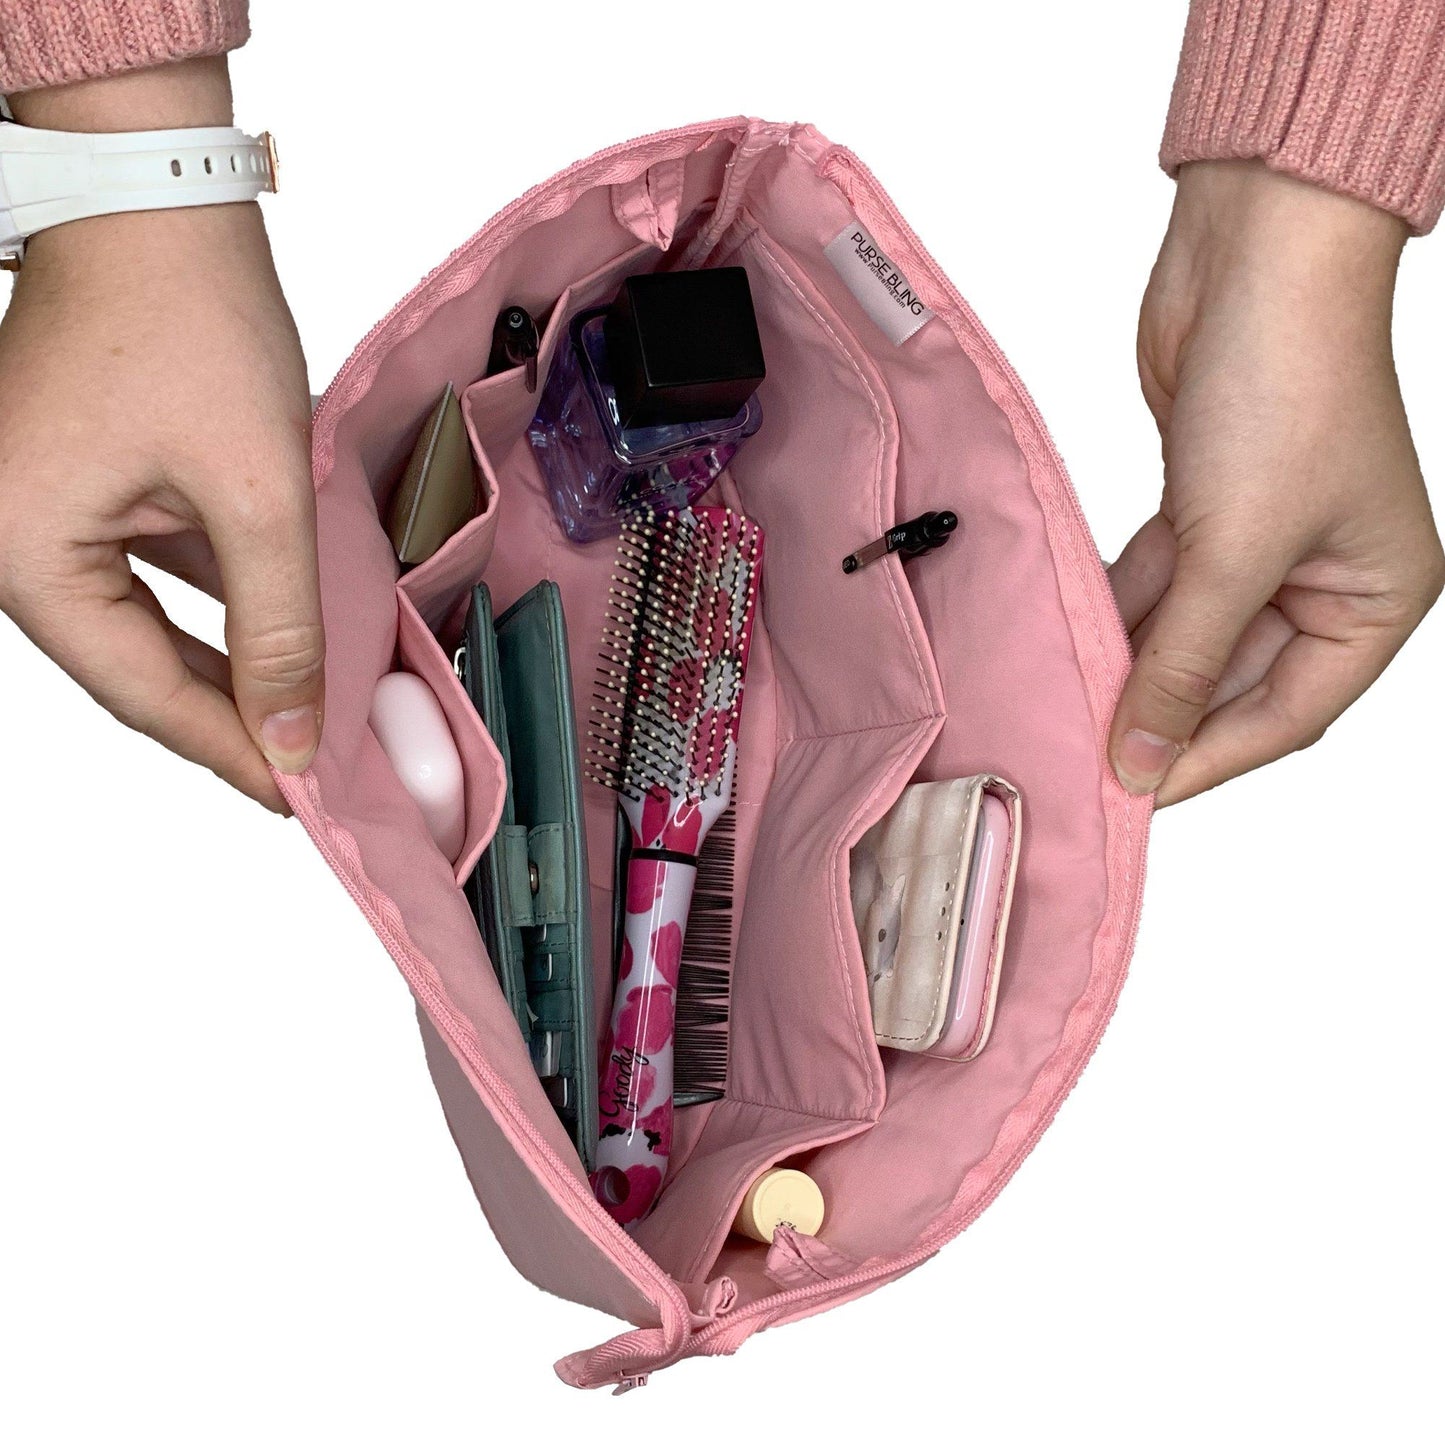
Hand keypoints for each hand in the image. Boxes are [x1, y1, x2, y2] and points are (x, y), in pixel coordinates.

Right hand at [0, 61, 320, 811]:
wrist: (158, 200)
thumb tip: (290, 735)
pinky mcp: (80, 487)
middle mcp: (14, 541)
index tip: (302, 795)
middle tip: (311, 770)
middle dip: (233, 716)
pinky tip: (276, 639)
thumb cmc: (189, 316)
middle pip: (139, 667)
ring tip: (306, 716)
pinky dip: (215, 606)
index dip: (232, 749)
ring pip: (148, 626)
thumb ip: (277, 626)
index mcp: (26, 552)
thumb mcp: (257, 491)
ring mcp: (42, 513)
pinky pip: (149, 574)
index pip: (145, 691)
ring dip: (230, 666)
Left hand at [1109, 160, 1444, 804]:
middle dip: (1159, 713)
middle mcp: (1325, 578)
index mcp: (1375, 601)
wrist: (1256, 255)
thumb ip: (1183, 665)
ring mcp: (1263, 542)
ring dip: (1131, 662)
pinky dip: (1119, 608)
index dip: (1206, 757)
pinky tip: (1070, 640)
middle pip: (1230, 681)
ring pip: (1189, 633)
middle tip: (1083, 754)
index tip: (1132, 793)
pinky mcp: (1207, 506)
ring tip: (1065, 706)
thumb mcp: (1234, 551)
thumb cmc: (1286, 388)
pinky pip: (1160, 584)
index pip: (1285, 715)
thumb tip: (1141, 760)